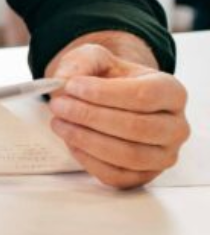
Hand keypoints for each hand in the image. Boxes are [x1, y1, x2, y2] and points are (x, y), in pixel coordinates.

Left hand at [45, 42, 190, 188]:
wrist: (111, 99)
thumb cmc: (108, 79)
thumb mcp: (96, 58)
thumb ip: (82, 63)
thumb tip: (65, 81)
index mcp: (172, 93)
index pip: (144, 96)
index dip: (104, 93)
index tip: (71, 86)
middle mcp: (176, 127)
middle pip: (137, 127)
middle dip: (91, 117)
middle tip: (58, 105)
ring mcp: (163, 155)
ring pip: (129, 155)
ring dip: (87, 140)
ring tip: (59, 123)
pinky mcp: (145, 176)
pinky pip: (117, 176)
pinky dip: (89, 160)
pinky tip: (71, 142)